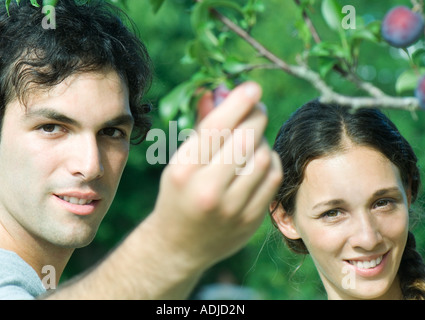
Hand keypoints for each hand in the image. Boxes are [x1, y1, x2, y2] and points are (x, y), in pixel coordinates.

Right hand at [149, 82, 282, 271]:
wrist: (179, 245)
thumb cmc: (177, 194)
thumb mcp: (179, 160)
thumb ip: (202, 126)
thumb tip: (221, 90)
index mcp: (183, 171)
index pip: (217, 127)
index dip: (239, 102)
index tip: (252, 87)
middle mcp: (208, 190)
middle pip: (246, 139)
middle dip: (255, 115)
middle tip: (255, 108)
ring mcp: (232, 208)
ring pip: (264, 156)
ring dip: (262, 139)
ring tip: (251, 138)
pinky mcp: (251, 220)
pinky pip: (273, 178)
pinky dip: (270, 160)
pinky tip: (258, 160)